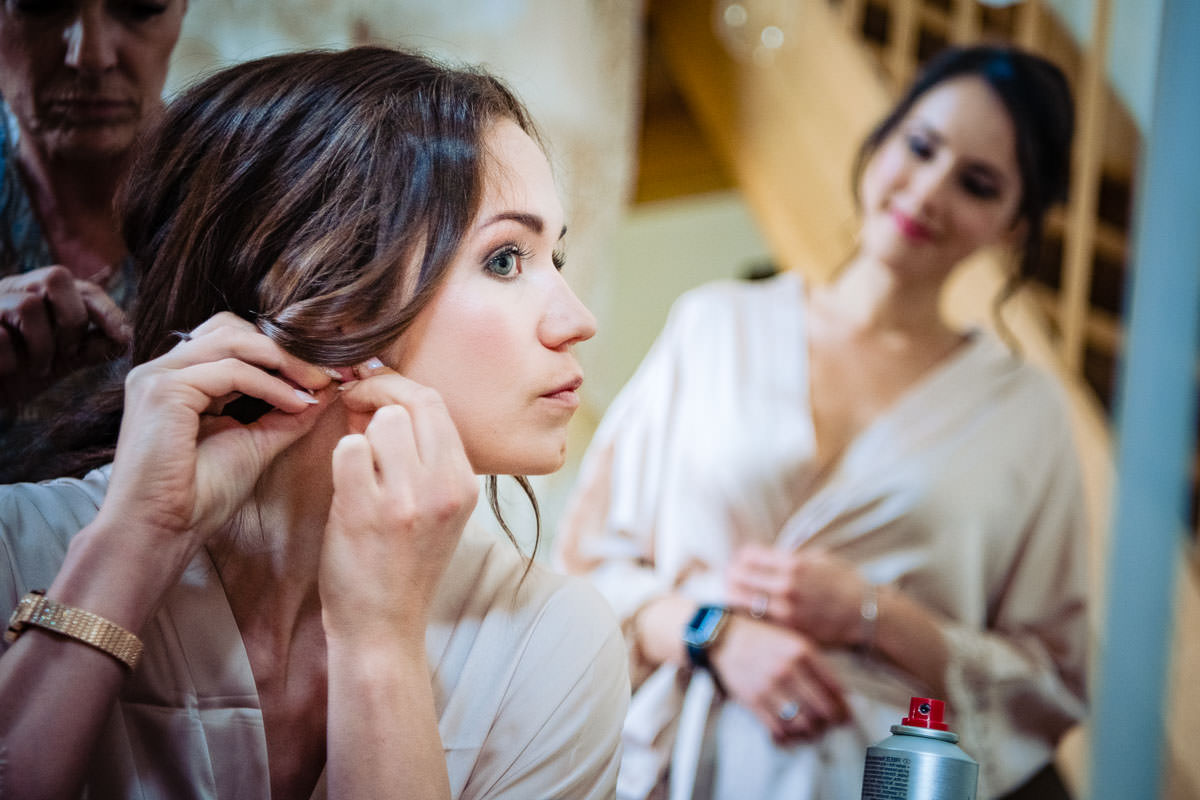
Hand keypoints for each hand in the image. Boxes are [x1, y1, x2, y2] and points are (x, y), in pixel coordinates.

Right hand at [0, 266, 130, 407]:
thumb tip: (125, 340)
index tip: (124, 338)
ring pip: (28, 305)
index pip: (82, 288)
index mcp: (38, 295)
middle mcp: (13, 290)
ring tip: (38, 369)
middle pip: (56, 277)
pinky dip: (10, 360)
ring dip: (43, 346)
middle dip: (72, 320)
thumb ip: (88, 349)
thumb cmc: (15, 374)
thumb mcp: (57, 361)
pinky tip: (6, 371)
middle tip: (67, 353)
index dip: (108, 310)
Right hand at [97, 313, 335, 568]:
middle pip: (234, 329)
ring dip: (285, 361)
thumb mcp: (256, 443)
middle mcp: (166, 369)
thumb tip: (327, 390)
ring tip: (318, 384)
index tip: (330, 372)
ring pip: (234, 341)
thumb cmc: (201, 495)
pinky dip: (270, 385)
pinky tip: (296, 403)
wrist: (162, 530)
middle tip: (329, 371)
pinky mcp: (163, 389)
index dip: (283, 351)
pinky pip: (230, 371)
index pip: (236, 340)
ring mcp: (159, 375)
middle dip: (286, 348)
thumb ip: (287, 414)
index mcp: (183, 379)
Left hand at [319, 360, 478, 644]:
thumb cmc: (404, 565)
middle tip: (352, 404)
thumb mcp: (436, 509)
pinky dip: (341, 456)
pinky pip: (349, 449)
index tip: (373, 390)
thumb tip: (381, 399)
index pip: (436, 403)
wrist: (384, 626)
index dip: (398, 386)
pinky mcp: (366, 512)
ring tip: (357, 462)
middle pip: (412, 401)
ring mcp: (406, 499)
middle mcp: (444, 487)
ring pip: (382, 420)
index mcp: (463, 483)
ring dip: (360, 432)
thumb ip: (421, 457)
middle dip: (376, 394)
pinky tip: (345, 482)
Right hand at [709, 615, 849, 743]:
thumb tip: (841, 693)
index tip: (846, 714)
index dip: (844, 706)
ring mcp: (769, 687)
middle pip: (822, 709)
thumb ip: (816, 663)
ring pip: (802, 723)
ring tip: (814, 730)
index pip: (834, 688)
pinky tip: (792, 734)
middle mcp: (787, 670)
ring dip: (813, 732)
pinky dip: (789, 737)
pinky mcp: (752, 701)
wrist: (723, 636)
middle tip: (833, 725)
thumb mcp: (793, 639)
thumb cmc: (762, 636)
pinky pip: (778, 729)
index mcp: (801, 651)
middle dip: (832, 722)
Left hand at [727, 544, 868, 646]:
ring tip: (733, 595)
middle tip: (730, 578)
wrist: (866, 616)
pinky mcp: (787, 630)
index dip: (741, 557)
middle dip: (731, 576)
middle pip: (738, 576)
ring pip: (740, 600)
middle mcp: (786, 585)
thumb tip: (770, 557)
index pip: (748, 555)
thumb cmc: (845, 584)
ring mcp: (785, 610)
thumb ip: (793, 558)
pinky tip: (746, 612)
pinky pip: (755, 619)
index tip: (741, 561)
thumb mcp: (821, 559)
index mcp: (793, 563)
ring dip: (733, 596)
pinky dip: (747, 614)